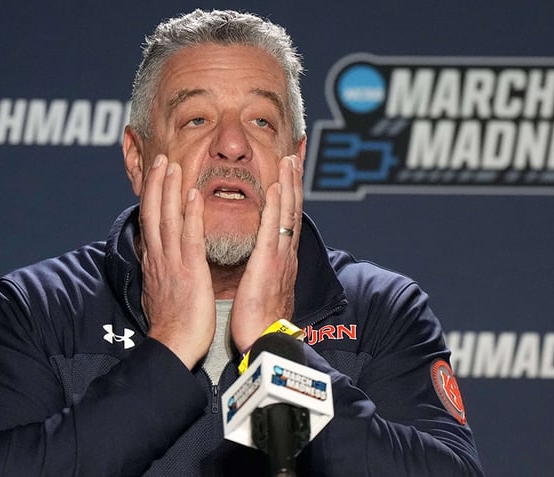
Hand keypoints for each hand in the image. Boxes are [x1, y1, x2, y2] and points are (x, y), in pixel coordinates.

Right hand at [139, 154, 215, 368]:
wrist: (174, 346)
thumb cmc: (173, 325)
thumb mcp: (160, 291)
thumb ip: (160, 272)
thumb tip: (157, 262)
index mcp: (155, 262)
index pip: (149, 221)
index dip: (151, 195)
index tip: (155, 174)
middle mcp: (159, 258)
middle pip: (153, 213)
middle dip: (156, 183)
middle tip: (160, 158)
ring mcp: (173, 263)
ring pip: (167, 218)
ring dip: (169, 189)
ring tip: (172, 164)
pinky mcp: (190, 271)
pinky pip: (190, 237)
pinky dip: (191, 214)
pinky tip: (194, 194)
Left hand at [229, 155, 302, 351]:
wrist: (265, 344)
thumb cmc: (259, 323)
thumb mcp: (263, 291)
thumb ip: (264, 273)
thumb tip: (261, 264)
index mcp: (282, 261)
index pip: (287, 222)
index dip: (290, 197)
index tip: (289, 176)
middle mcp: (286, 255)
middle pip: (292, 212)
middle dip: (294, 183)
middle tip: (293, 157)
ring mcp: (280, 258)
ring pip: (287, 214)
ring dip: (289, 185)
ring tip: (289, 161)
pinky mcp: (269, 265)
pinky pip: (273, 230)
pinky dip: (276, 207)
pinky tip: (276, 187)